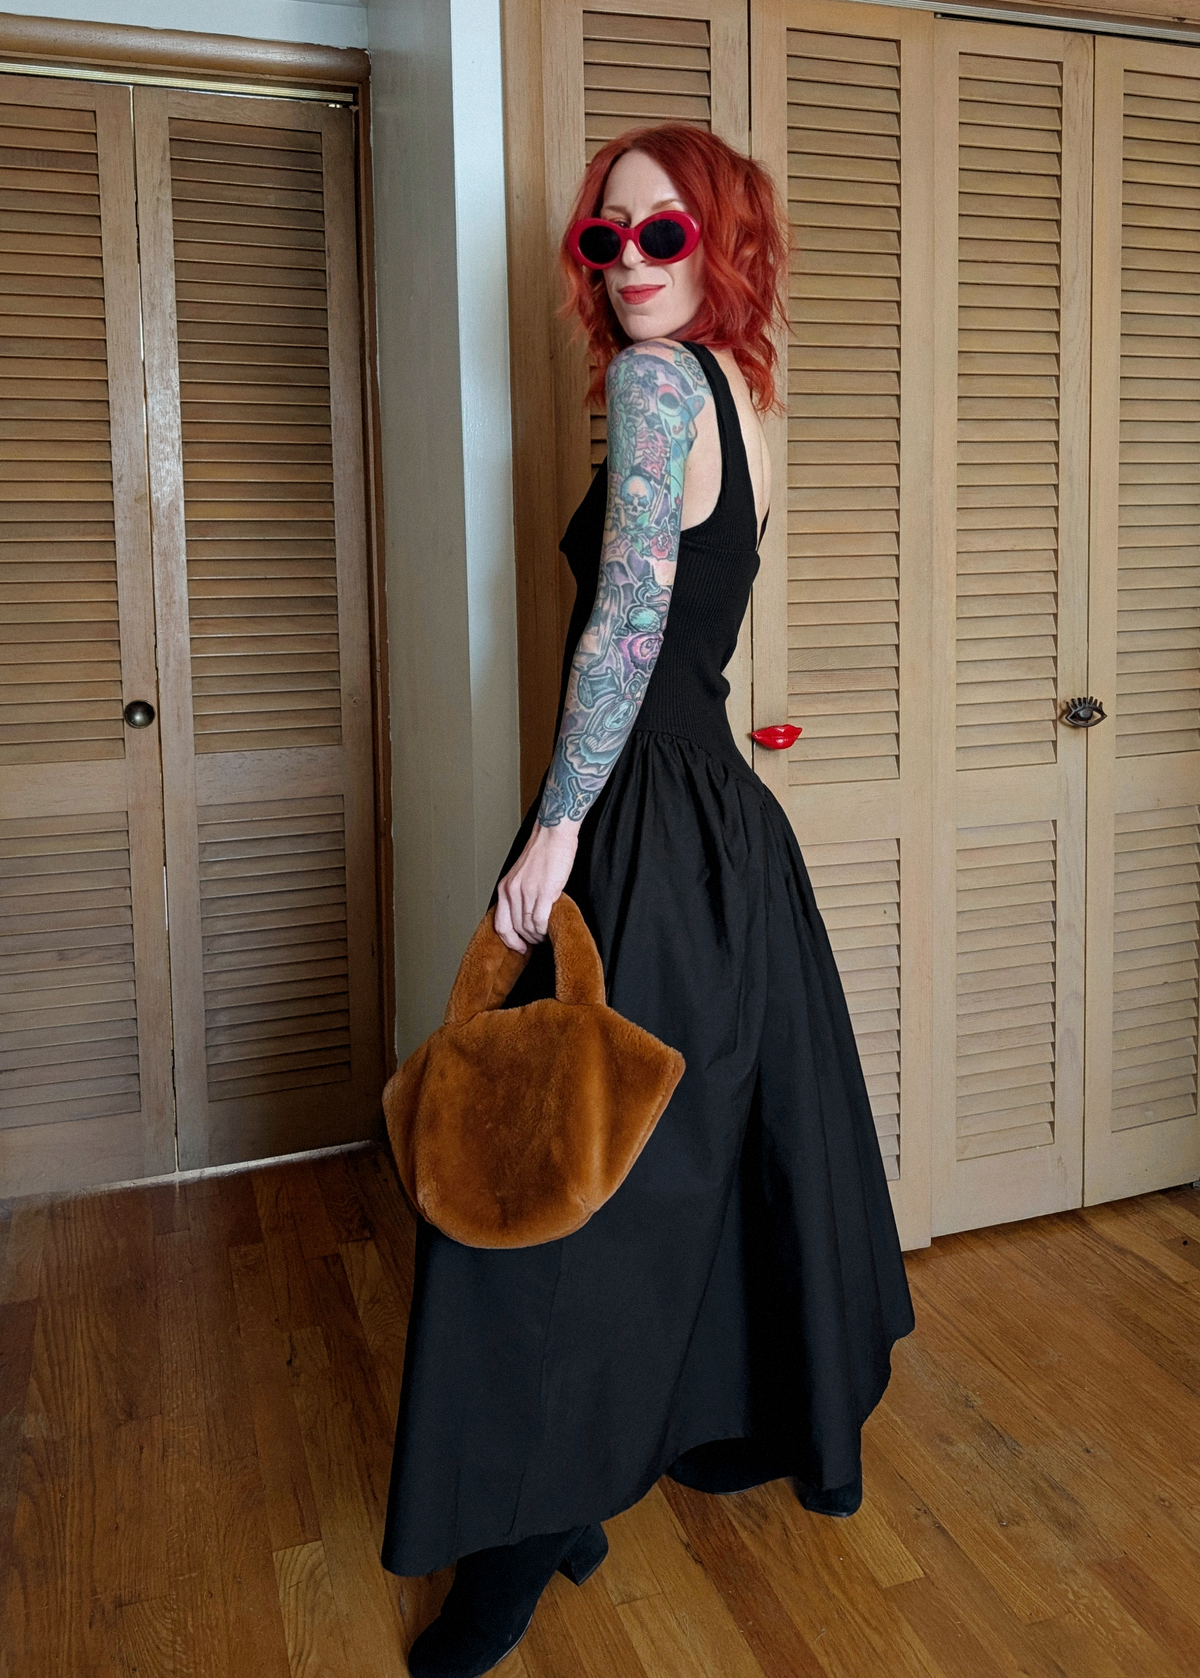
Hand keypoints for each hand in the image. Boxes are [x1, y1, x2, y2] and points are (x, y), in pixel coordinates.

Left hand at [494, 819, 581, 951]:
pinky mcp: (543, 893)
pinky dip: (546, 929)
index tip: (518, 947)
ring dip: (538, 935)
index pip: (501, 924)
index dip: (509, 940)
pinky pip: (541, 921)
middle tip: (538, 941)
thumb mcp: (521, 874)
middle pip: (517, 928)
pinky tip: (551, 928)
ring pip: (529, 927)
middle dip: (528, 939)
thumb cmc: (542, 851)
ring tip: (546, 935)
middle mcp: (512, 892)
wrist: (552, 834)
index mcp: (505, 888)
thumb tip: (525, 913)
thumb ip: (519, 892)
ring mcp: (527, 893)